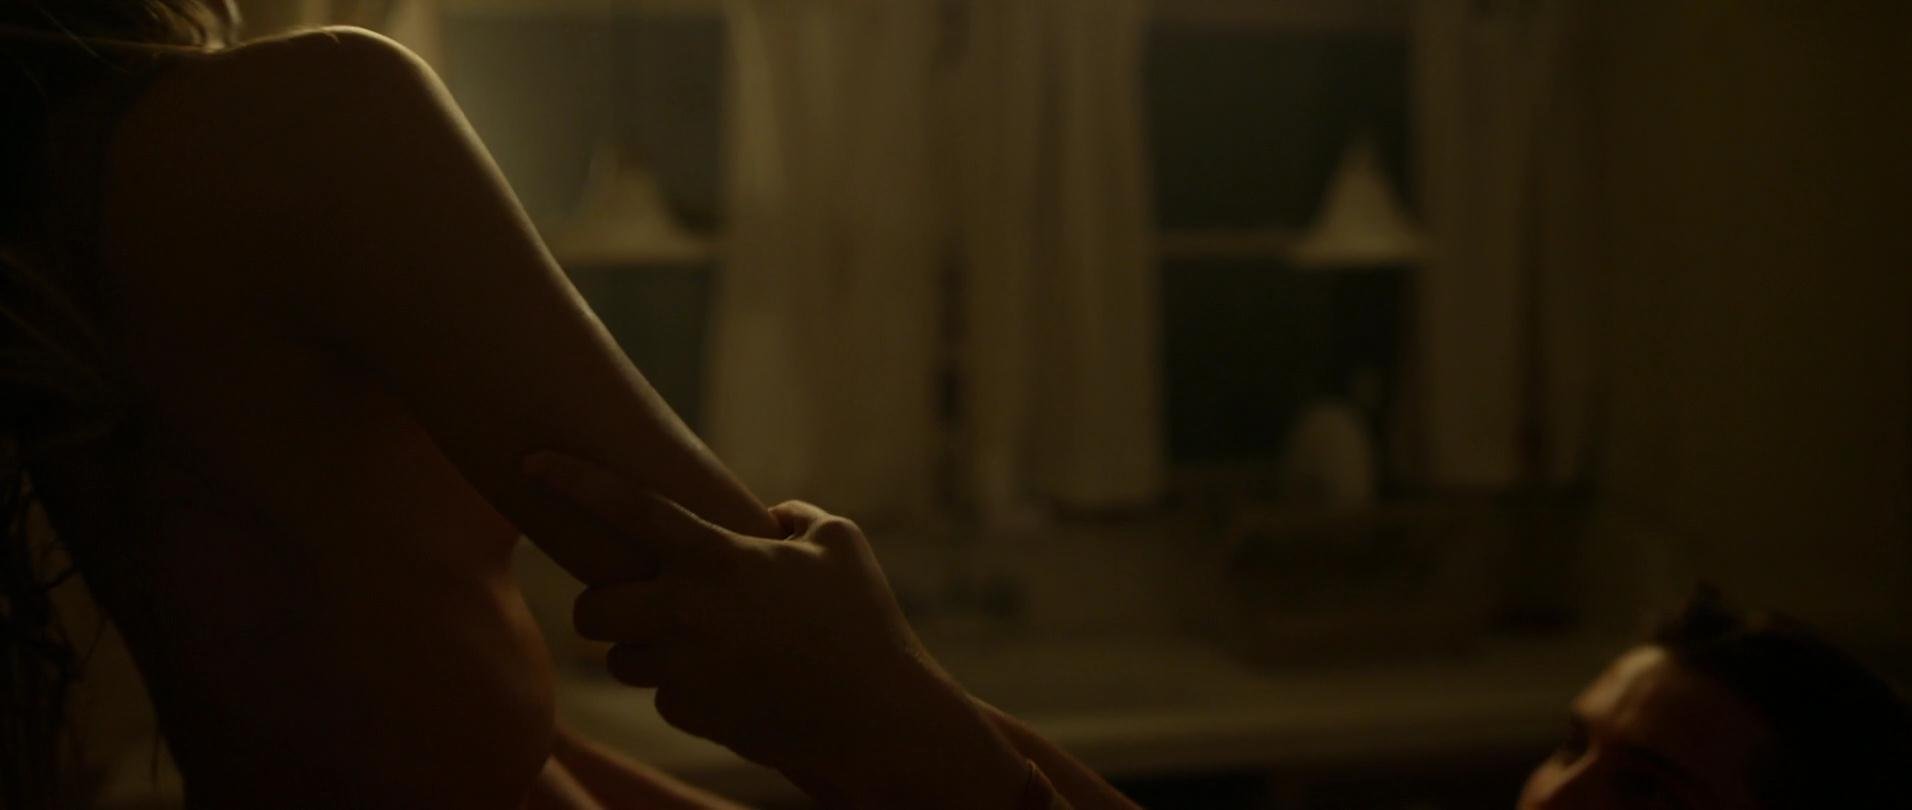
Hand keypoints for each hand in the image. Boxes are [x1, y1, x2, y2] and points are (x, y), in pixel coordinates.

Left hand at [522, 452, 1026, 808]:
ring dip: (645, 649)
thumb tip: (767, 517)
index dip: (575, 481)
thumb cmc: (863, 620)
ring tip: (702, 644)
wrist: (874, 717)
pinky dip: (685, 688)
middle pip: (593, 609)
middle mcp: (687, 612)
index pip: (630, 508)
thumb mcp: (839, 542)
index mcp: (717, 557)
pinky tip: (732, 681)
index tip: (530, 462)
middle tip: (638, 602)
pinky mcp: (689, 714)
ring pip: (620, 658)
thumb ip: (792, 516)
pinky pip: (661, 695)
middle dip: (605, 606)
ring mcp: (684, 669)